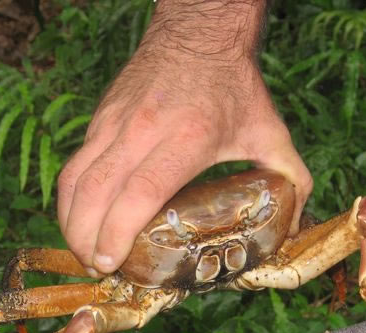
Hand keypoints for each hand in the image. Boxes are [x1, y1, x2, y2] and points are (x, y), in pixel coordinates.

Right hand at [57, 0, 311, 274]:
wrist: (200, 32)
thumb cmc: (234, 86)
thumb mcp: (271, 132)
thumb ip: (292, 179)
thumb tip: (294, 226)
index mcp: (186, 139)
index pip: (140, 192)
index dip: (119, 232)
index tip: (112, 261)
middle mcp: (142, 130)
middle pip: (96, 193)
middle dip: (87, 239)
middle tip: (98, 267)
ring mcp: (115, 122)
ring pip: (75, 179)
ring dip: (71, 222)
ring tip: (84, 250)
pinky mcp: (100, 117)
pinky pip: (75, 164)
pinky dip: (71, 198)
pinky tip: (81, 219)